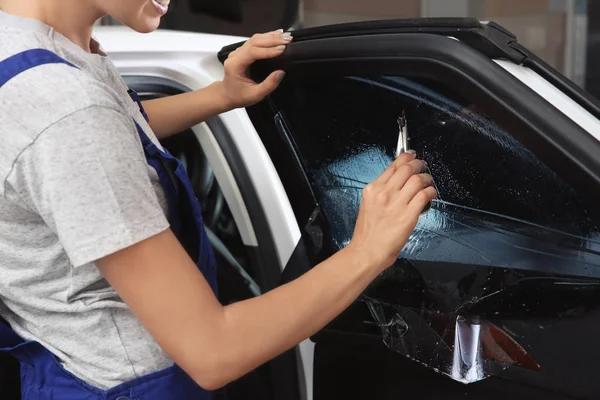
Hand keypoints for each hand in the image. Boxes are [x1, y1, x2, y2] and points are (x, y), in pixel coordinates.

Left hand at [222, 29, 292, 108]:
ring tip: (286, 36)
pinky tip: (277, 35)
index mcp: (235, 65)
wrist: (227, 95)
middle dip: (273, 39)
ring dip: (272, 37)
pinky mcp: (244, 51)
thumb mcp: (255, 95)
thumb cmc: (239, 96)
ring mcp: (239, 51)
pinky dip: (268, 37)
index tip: (282, 49)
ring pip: (255, 39)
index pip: (252, 52)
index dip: (268, 50)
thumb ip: (268, 85)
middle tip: (288, 39)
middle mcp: (235, 55)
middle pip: (254, 41)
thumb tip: (280, 73)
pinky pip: (255, 41)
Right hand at [348, 151, 436, 269]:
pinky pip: (424, 195)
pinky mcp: (408, 215)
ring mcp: (396, 203)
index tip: (411, 155)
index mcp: (372, 189)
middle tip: (423, 166)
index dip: (405, 158)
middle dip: (418, 164)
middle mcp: (384, 193)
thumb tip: (398, 183)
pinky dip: (431, 191)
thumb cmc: (367, 233)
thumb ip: (381, 192)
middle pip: (406, 169)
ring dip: (427, 178)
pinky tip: (431, 193)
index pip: (393, 166)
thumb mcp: (368, 205)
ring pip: (417, 180)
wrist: (367, 251)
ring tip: (429, 181)